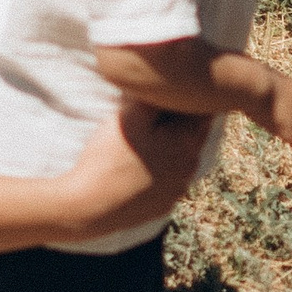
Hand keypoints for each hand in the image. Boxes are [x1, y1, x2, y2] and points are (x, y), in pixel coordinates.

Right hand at [59, 100, 207, 233]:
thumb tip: (171, 84)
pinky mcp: (163, 206)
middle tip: (159, 109)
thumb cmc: (109, 157)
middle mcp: (191, 167)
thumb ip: (155, 97)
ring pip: (182, 158)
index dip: (187, 98)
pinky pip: (168, 180)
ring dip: (171, 146)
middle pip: (194, 135)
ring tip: (147, 137)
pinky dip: (160, 169)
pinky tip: (139, 165)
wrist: (89, 206)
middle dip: (181, 121)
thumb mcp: (130, 115)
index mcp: (188, 142)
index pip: (203, 111)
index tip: (173, 91)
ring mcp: (178, 190)